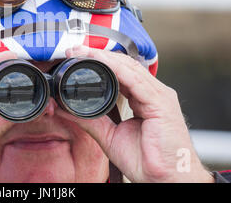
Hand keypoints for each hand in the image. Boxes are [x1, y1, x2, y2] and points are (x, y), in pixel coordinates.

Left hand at [60, 46, 213, 182]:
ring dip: (105, 57)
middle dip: (99, 55)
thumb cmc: (145, 160)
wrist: (165, 180)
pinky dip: (117, 69)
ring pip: (130, 68)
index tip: (77, 56)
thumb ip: (90, 119)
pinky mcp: (161, 103)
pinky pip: (136, 81)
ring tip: (84, 51)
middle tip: (76, 50)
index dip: (100, 61)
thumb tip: (65, 108)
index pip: (121, 72)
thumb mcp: (109, 136)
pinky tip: (102, 62)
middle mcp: (152, 93)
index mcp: (143, 98)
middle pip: (124, 65)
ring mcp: (159, 96)